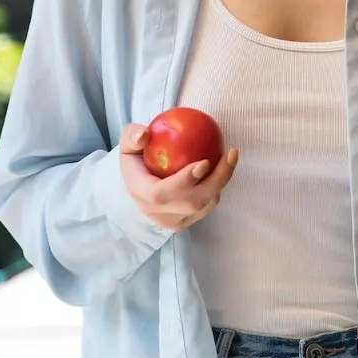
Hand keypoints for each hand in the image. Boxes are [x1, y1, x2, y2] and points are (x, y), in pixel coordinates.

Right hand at [118, 123, 237, 230]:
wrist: (136, 185)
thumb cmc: (136, 158)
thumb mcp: (127, 143)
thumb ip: (132, 136)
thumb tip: (144, 135)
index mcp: (140, 193)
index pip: (161, 194)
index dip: (185, 181)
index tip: (205, 162)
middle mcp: (156, 213)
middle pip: (191, 202)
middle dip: (216, 180)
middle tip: (230, 154)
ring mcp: (171, 221)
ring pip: (203, 206)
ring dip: (221, 182)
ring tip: (230, 157)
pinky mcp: (183, 223)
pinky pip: (206, 208)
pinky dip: (216, 188)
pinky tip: (224, 167)